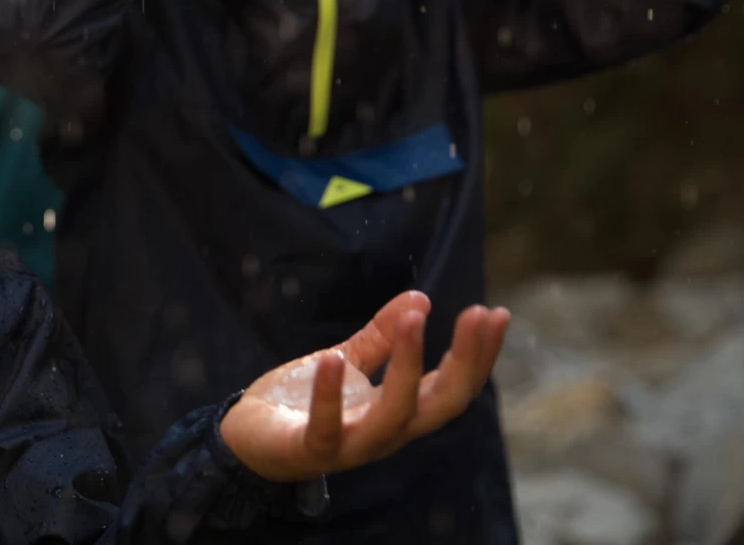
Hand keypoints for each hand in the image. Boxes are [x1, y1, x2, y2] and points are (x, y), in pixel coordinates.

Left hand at [218, 291, 509, 481]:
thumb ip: (380, 336)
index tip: (496, 313)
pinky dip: (330, 394)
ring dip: (408, 366)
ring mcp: (351, 444)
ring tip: (415, 320)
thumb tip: (419, 296)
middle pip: (441, 403)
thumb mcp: (346, 360)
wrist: (247, 439)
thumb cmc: (301, 402)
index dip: (479, 354)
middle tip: (477, 314)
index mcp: (399, 410)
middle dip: (465, 360)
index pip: (453, 385)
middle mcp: (386, 432)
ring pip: (394, 415)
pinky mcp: (311, 448)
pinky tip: (333, 358)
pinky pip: (327, 427)